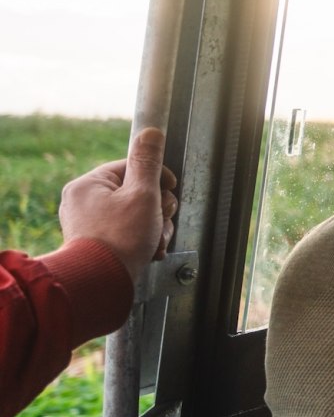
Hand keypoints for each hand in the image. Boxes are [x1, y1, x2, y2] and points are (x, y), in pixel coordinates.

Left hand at [58, 127, 177, 283]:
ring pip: (132, 214)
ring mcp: (86, 224)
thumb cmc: (121, 239)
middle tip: (161, 220)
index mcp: (88, 185)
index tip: (169, 190)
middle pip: (134, 192)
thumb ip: (148, 163)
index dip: (157, 178)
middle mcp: (81, 202)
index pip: (131, 167)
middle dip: (157, 208)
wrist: (101, 284)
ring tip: (156, 241)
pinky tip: (150, 250)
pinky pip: (123, 233)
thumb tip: (151, 132)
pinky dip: (141, 240)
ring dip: (153, 226)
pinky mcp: (93, 244)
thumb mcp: (143, 194)